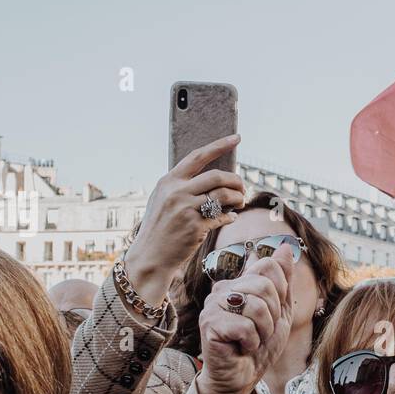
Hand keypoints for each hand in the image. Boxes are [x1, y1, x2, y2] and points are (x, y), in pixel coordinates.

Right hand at [123, 134, 245, 306]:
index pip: (198, 156)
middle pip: (217, 176)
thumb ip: (183, 187)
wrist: (151, 256)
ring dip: (238, 198)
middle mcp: (177, 192)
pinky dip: (230, 216)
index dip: (219, 145)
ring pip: (223, 195)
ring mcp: (186, 209)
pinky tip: (231, 217)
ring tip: (240, 202)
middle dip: (236, 180)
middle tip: (243, 187)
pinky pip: (222, 216)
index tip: (236, 137)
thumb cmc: (160, 227)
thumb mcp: (163, 200)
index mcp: (169, 181)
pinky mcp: (195, 227)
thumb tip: (213, 178)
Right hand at [196, 246, 293, 393]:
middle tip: (261, 331)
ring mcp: (213, 305)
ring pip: (256, 306)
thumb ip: (283, 280)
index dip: (280, 292)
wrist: (241, 378)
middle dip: (273, 315)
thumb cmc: (259, 347)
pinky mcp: (210, 324)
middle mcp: (223, 289)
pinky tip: (242, 347)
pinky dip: (252, 342)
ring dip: (263, 331)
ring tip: (252, 340)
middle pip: (265, 285)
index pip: (268, 266)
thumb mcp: (280, 311)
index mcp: (239, 283)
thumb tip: (286, 246)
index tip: (272, 312)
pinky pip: (245, 326)